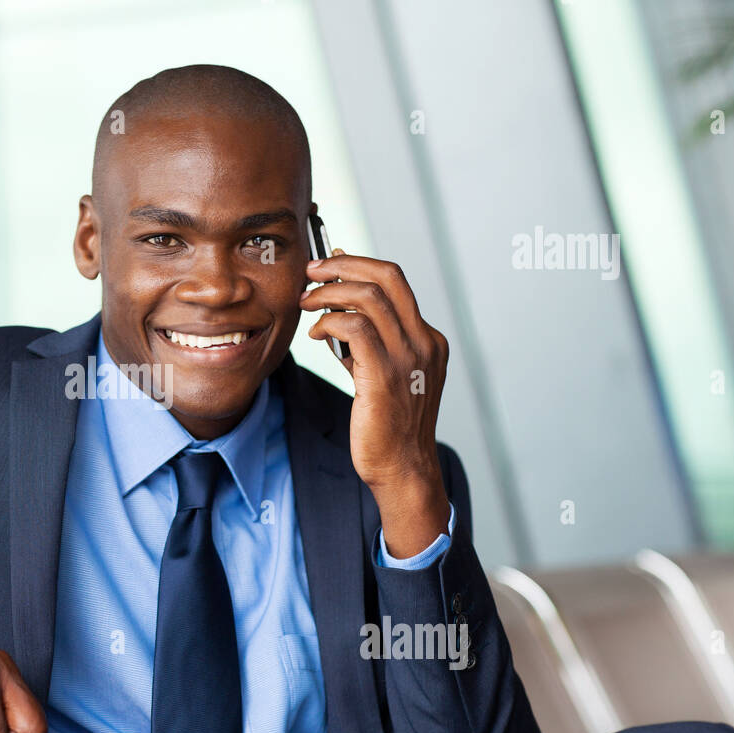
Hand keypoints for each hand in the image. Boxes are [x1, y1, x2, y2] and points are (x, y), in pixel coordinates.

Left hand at [299, 250, 450, 556]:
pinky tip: (315, 334)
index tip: (330, 262)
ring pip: (368, 298)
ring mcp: (408, 358)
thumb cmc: (387, 427)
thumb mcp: (381, 374)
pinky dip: (329, 322)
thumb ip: (367, 342)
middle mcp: (424, 342)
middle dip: (343, 265)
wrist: (402, 470)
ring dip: (328, 293)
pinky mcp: (385, 375)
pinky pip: (354, 328)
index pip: (396, 282)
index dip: (359, 264)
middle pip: (386, 277)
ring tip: (305, 302)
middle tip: (311, 271)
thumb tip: (337, 310)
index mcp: (428, 340)